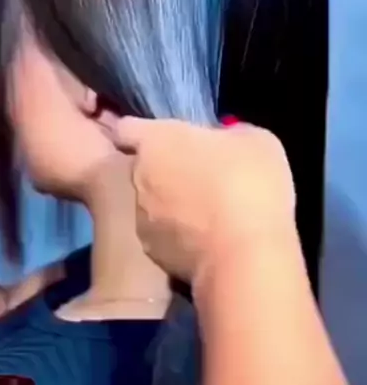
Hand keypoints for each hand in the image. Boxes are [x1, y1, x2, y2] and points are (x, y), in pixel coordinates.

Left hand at [114, 119, 295, 285]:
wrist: (245, 256)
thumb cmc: (249, 183)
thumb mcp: (256, 141)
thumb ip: (228, 135)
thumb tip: (223, 141)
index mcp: (156, 140)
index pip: (128, 127)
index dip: (145, 132)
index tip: (168, 138)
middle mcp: (139, 176)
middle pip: (143, 166)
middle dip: (166, 169)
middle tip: (201, 175)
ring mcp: (141, 217)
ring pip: (151, 203)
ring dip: (172, 204)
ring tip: (208, 214)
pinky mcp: (153, 252)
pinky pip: (164, 235)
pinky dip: (179, 235)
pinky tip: (208, 240)